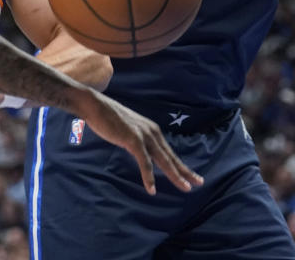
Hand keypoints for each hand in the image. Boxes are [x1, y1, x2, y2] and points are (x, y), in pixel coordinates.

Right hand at [78, 89, 203, 194]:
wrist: (95, 105)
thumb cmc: (108, 118)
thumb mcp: (128, 130)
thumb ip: (136, 140)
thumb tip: (139, 151)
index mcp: (152, 131)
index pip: (169, 152)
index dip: (181, 165)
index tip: (192, 176)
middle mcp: (152, 133)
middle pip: (171, 157)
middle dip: (185, 172)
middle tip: (199, 183)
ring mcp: (144, 136)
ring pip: (163, 160)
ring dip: (175, 175)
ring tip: (185, 188)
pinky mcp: (133, 140)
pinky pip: (144, 162)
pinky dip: (149, 177)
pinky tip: (152, 189)